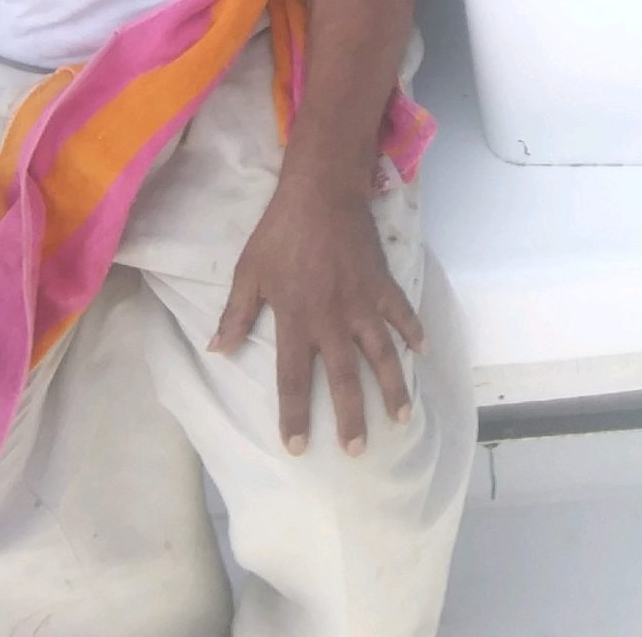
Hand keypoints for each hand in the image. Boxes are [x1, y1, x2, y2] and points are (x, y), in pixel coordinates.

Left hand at [209, 179, 424, 454]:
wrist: (321, 192)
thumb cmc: (280, 232)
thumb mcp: (248, 271)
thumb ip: (236, 313)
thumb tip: (218, 350)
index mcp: (295, 319)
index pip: (292, 379)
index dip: (294, 415)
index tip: (297, 448)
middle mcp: (331, 319)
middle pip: (342, 378)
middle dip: (350, 417)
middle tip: (357, 450)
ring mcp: (361, 302)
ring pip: (381, 354)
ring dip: (392, 387)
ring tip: (401, 418)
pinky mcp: (382, 283)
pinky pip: (402, 313)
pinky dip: (414, 332)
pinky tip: (423, 352)